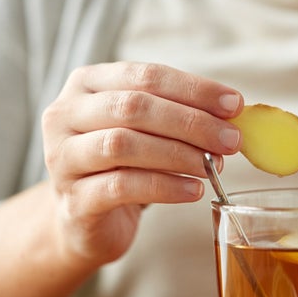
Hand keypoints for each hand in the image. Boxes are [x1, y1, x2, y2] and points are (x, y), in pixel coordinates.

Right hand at [42, 61, 242, 266]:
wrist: (82, 221)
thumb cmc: (119, 166)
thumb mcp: (143, 130)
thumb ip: (176, 113)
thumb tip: (232, 112)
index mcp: (86, 85)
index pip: (146, 76)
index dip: (194, 89)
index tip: (235, 106)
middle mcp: (65, 115)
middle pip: (133, 107)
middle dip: (191, 122)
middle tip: (230, 140)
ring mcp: (62, 159)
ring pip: (123, 144)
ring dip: (177, 154)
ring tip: (212, 166)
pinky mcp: (73, 200)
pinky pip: (122, 187)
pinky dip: (164, 187)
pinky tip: (193, 190)